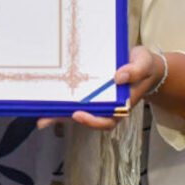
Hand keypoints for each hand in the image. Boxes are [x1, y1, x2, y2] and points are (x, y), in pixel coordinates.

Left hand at [40, 46, 168, 131]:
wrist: (142, 63)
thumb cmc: (144, 65)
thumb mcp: (143, 64)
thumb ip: (134, 71)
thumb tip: (118, 78)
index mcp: (121, 105)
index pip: (107, 120)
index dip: (92, 121)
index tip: (78, 114)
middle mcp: (107, 106)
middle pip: (86, 117)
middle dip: (65, 119)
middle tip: (44, 120)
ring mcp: (98, 99)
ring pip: (77, 109)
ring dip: (59, 114)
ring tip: (39, 117)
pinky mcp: (91, 91)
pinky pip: (76, 97)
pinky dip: (62, 99)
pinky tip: (46, 98)